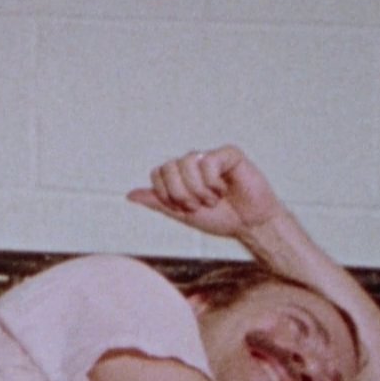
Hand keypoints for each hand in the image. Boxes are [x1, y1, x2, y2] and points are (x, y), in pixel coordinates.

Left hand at [126, 145, 282, 237]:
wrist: (250, 225)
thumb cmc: (220, 219)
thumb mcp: (183, 215)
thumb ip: (158, 202)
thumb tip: (129, 195)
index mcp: (180, 175)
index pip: (157, 173)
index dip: (166, 194)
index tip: (184, 208)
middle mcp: (193, 162)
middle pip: (168, 167)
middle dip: (181, 194)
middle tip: (198, 206)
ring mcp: (211, 156)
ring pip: (186, 162)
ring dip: (198, 190)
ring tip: (212, 200)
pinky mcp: (229, 154)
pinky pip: (208, 161)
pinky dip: (212, 183)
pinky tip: (223, 190)